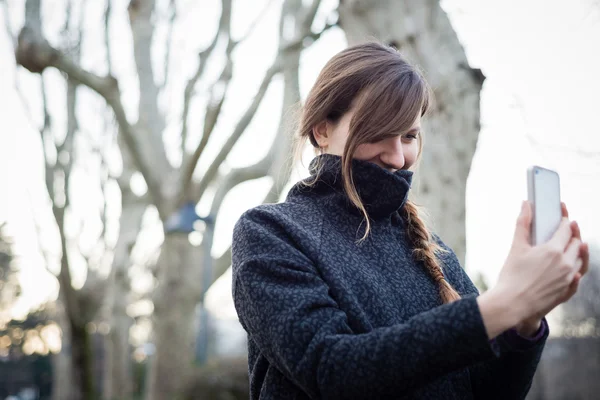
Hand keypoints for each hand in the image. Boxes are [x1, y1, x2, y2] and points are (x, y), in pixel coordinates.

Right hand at [494, 201, 581, 324]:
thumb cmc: (511, 275)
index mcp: (553, 250)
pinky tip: (573, 267)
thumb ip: (523, 223)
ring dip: (578, 250)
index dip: (565, 219)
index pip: (566, 229)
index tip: (563, 213)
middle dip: (573, 233)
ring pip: (581, 259)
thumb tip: (526, 204)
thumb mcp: (516, 247)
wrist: (513, 303)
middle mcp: (566, 263)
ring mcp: (569, 278)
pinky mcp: (567, 290)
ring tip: (574, 244)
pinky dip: (578, 268)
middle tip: (568, 227)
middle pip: (576, 243)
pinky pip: (579, 276)